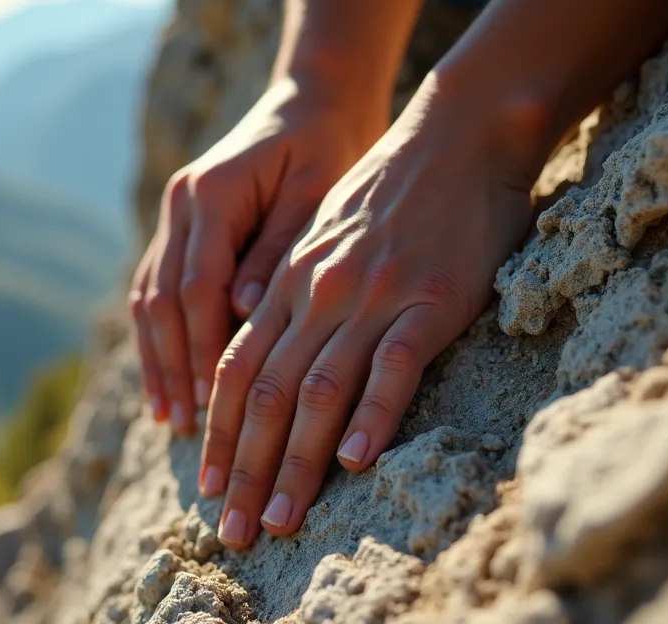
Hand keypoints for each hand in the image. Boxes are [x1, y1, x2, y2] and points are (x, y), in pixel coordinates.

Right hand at [130, 77, 384, 433]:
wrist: (316, 98)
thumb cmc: (331, 144)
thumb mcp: (317, 192)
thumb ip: (278, 250)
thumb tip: (241, 314)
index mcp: (212, 192)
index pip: (196, 288)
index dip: (200, 350)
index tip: (211, 403)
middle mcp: (180, 203)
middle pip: (160, 300)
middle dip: (171, 367)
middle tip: (185, 426)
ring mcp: (174, 213)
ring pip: (149, 298)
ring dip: (158, 359)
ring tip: (170, 416)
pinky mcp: (182, 226)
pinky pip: (158, 288)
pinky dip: (162, 336)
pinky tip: (171, 377)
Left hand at [198, 77, 550, 548]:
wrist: (458, 135)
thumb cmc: (393, 191)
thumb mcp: (324, 235)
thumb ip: (294, 290)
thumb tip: (267, 347)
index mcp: (291, 283)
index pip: (238, 369)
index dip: (219, 433)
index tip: (209, 487)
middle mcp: (319, 293)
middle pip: (267, 394)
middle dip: (245, 469)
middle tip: (234, 533)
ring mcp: (373, 296)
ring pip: (317, 390)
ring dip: (295, 463)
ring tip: (280, 517)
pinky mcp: (429, 300)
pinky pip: (392, 366)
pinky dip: (370, 415)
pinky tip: (354, 459)